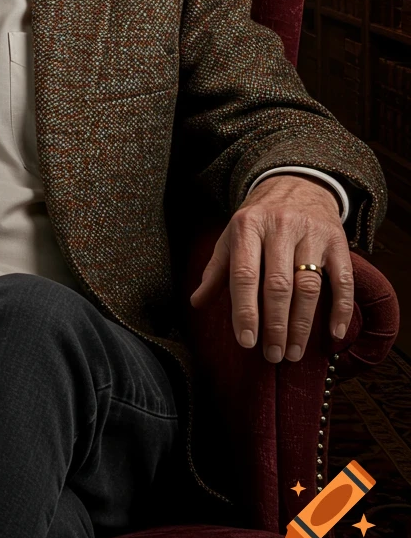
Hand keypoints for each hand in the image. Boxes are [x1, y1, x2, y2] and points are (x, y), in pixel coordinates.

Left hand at [188, 175, 353, 362]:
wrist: (297, 182)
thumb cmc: (258, 218)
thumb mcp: (232, 236)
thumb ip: (216, 271)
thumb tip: (195, 303)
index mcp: (248, 226)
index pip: (245, 275)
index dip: (245, 311)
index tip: (247, 342)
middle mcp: (280, 227)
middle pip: (279, 285)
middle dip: (275, 325)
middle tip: (272, 355)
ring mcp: (311, 233)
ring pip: (309, 286)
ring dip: (302, 324)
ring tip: (293, 352)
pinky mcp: (337, 240)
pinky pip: (342, 279)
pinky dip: (341, 309)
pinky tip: (334, 334)